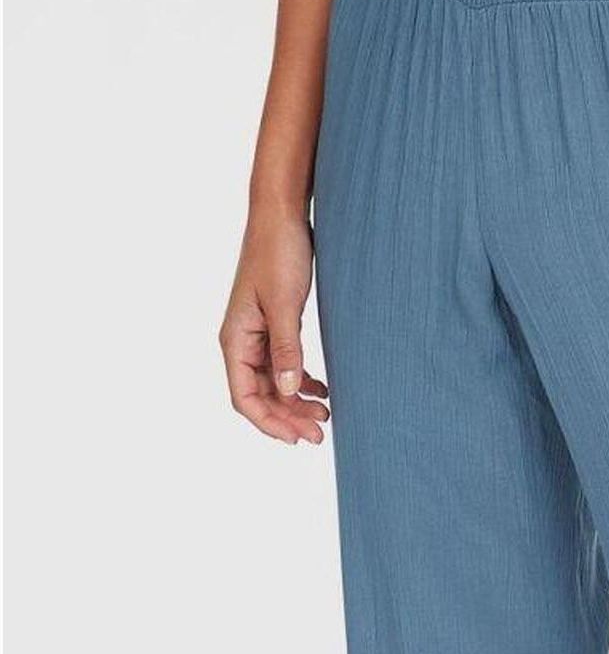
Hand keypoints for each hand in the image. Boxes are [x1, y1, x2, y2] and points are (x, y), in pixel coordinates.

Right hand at [219, 209, 329, 444]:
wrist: (282, 215)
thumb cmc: (278, 253)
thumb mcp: (285, 305)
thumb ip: (287, 349)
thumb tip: (290, 391)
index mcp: (236, 339)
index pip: (244, 397)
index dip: (269, 422)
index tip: (297, 438)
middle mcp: (242, 341)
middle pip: (261, 395)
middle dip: (288, 417)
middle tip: (321, 432)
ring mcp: (258, 334)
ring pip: (274, 383)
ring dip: (296, 402)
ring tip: (326, 416)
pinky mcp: (275, 325)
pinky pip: (284, 365)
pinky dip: (301, 381)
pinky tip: (322, 390)